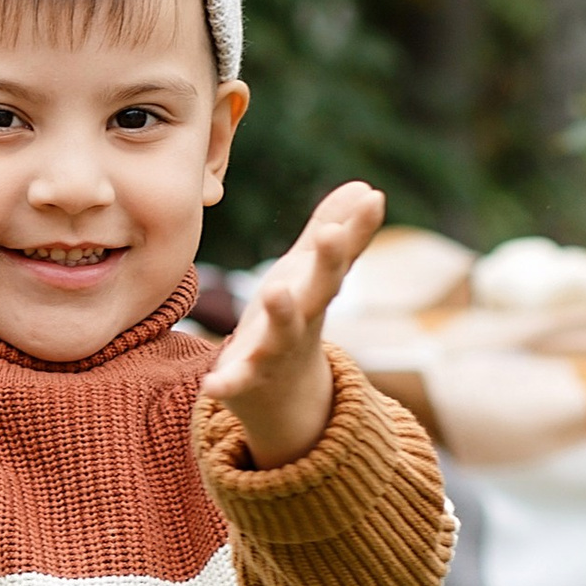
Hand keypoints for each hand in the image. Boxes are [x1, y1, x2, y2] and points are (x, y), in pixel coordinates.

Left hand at [201, 182, 385, 467]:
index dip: (357, 229)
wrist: (282, 398)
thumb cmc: (293, 322)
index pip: (341, 256)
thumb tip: (366, 187)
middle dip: (327, 263)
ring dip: (283, 313)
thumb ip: (332, 231)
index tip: (374, 198)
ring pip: (283, 333)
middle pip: (320, 290)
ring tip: (276, 290)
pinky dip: (227, 385)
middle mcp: (304, 320)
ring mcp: (277, 352)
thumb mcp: (308, 274)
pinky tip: (211, 386)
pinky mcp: (247, 380)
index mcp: (316, 291)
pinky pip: (237, 383)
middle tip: (331, 235)